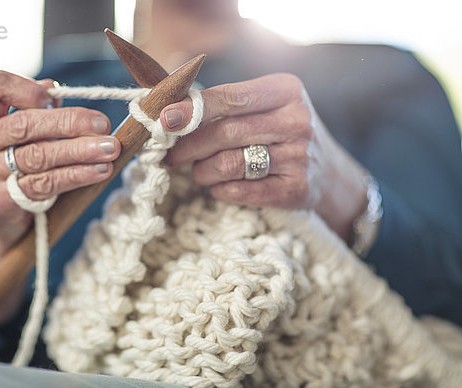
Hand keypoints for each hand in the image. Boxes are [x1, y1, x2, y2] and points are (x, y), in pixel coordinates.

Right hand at [0, 70, 119, 319]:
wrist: (2, 224)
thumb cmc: (18, 171)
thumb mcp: (24, 139)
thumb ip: (35, 114)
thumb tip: (54, 89)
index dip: (25, 87)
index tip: (55, 97)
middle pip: (23, 124)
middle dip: (70, 123)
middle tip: (103, 126)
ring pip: (37, 156)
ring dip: (79, 151)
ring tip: (110, 149)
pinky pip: (41, 185)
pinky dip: (74, 176)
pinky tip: (98, 172)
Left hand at [161, 73, 367, 241]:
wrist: (329, 173)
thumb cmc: (281, 133)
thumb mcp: (265, 106)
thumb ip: (224, 105)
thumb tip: (169, 113)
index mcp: (286, 91)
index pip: (230, 97)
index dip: (192, 109)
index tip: (164, 119)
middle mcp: (297, 121)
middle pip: (225, 132)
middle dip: (189, 146)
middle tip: (171, 155)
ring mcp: (299, 157)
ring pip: (229, 164)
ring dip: (202, 171)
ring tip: (198, 171)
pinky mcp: (296, 189)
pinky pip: (240, 192)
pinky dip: (219, 190)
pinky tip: (219, 186)